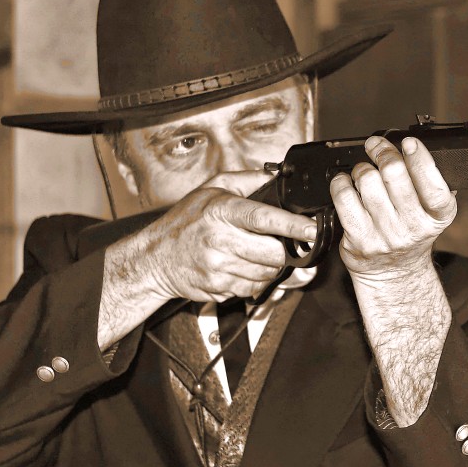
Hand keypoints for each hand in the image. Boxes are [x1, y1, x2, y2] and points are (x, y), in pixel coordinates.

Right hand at [136, 170, 316, 301]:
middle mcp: (219, 240)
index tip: (312, 228)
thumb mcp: (213, 189)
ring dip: (268, 266)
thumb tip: (279, 178)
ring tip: (252, 253)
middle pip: (273, 253)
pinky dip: (255, 280)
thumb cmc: (184, 221)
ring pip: (267, 273)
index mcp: (221, 211)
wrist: (155, 257)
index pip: (264, 218)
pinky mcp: (218, 288)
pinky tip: (240, 267)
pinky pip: (253, 288)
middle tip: (273, 242)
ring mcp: (218, 267)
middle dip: (281, 249)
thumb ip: (249, 180)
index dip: (293, 225)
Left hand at [331, 136, 456, 283]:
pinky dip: (341, 182)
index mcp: (438, 216)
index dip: (419, 158)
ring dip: (362, 168)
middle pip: (394, 173)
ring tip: (364, 173)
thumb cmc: (410, 233)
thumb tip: (410, 148)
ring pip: (367, 180)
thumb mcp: (431, 211)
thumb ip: (429, 182)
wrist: (394, 272)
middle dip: (383, 151)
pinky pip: (344, 198)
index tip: (408, 143)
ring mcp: (386, 235)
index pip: (433, 184)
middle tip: (377, 147)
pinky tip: (346, 182)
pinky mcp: (360, 239)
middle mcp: (414, 227)